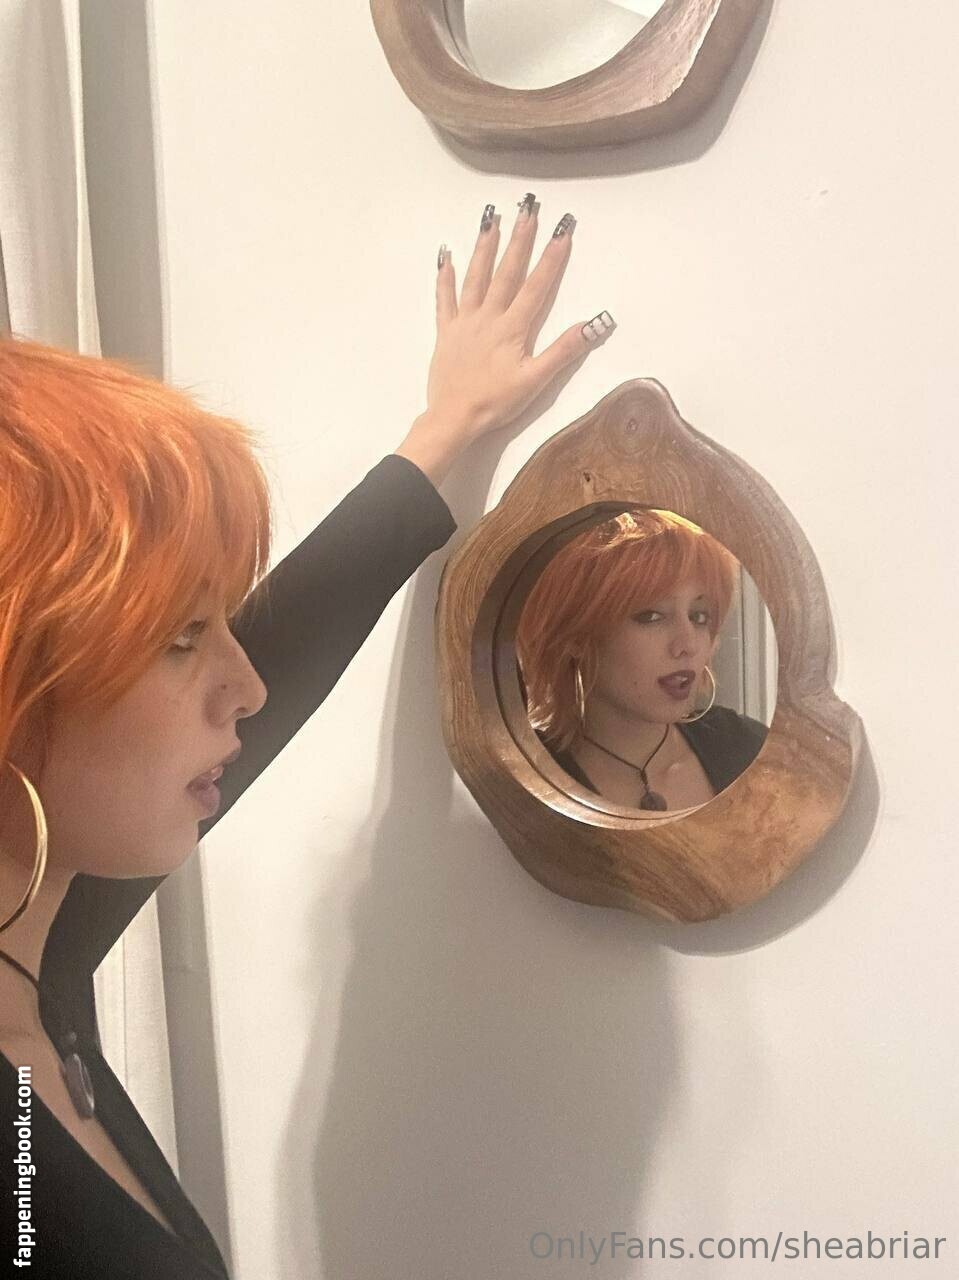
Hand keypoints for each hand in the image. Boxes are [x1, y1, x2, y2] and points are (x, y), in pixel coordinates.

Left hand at [395, 195, 615, 484]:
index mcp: (513, 328)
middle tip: (528, 208)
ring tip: (491, 218)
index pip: (537, 286)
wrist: (454, 417)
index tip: (563, 230)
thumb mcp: (536, 380)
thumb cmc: (496, 402)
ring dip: (484, 247)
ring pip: (475, 277)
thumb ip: (563, 350)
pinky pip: (444, 298)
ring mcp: (464, 321)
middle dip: (520, 240)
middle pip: (506, 272)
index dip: (551, 258)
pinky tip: (446, 255)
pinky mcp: (446, 331)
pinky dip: (445, 276)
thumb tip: (594, 325)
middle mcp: (488, 316)